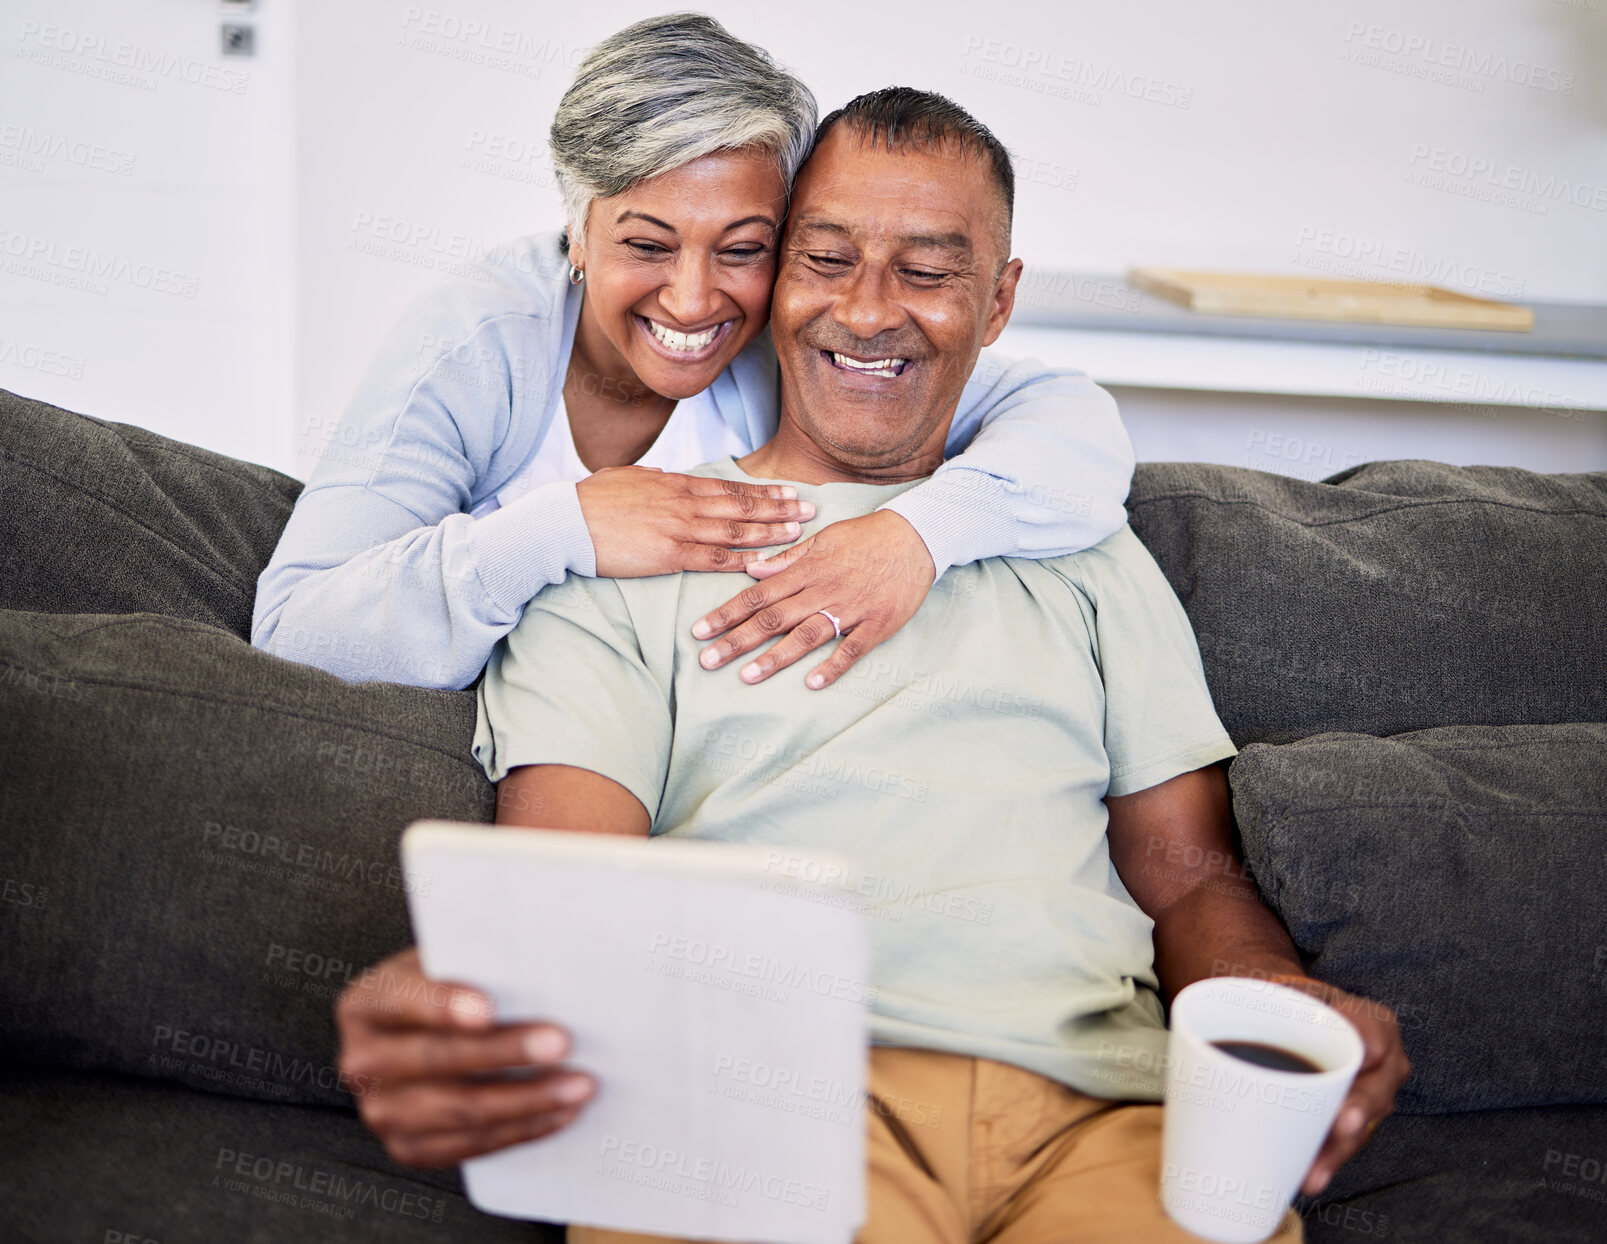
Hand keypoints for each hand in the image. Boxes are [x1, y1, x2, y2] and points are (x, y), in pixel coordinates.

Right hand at [335, 948, 594, 1167]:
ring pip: (459, 1110)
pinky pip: (471, 1146)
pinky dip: (522, 1129)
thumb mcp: (445, 961)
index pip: (403, 1000)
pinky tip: (560, 1112)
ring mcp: (382, 1111)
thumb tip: (530, 964)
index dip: (444, 1004)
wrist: (422, 1035)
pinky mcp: (410, 1147)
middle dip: (504, 1052)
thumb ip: (473, 961)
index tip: (488, 1008)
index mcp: (366, 1004)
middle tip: (561, 1042)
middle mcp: (362, 1061)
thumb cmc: (445, 987)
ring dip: (527, 1100)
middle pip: (436, 1060)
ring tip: (578, 1084)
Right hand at [576, 466, 814, 577]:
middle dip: (780, 509)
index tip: (788, 493)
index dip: (763, 492)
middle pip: (743, 506)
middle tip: (810, 511)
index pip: (730, 487)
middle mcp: (685, 503)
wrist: (566, 522)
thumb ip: (652, 476)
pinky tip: (763, 563)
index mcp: (676, 483)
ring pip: (737, 531)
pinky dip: (742, 561)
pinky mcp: (669, 555)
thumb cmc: (590, 501)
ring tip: (798, 534)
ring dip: (771, 533)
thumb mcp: (626, 476)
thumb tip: (664, 473)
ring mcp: (679, 529)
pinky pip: (714, 559)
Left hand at [691, 509, 935, 687]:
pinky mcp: (876, 624)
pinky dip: (834, 665)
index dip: (726, 614)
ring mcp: (849, 609)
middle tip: (707, 660)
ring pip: (806, 635)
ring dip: (775, 657)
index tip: (698, 631)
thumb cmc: (865, 537)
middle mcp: (822, 591)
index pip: (756, 596)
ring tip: (747, 676)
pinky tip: (813, 683)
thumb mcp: (822, 540)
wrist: (916, 536)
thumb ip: (787, 560)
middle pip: (773, 619)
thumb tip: (751, 570)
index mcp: (805, 571)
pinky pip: (852, 648)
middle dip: (737, 640)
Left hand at [1268, 974, 1410, 1195]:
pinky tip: (1307, 1176)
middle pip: (1374, 1088)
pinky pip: (1344, 1145)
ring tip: (1315, 1171)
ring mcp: (1372, 1096)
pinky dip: (1325, 1161)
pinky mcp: (1354, 1124)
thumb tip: (1236, 1008)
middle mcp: (1382, 1063)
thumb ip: (1272, 996)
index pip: (1373, 1031)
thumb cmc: (1295, 1005)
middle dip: (1359, 1108)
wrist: (1298, 1023)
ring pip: (1360, 1126)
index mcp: (1371, 1022)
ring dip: (1337, 1151)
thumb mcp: (1291, 990)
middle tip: (1343, 1124)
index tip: (1363, 1055)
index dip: (1369, 1044)